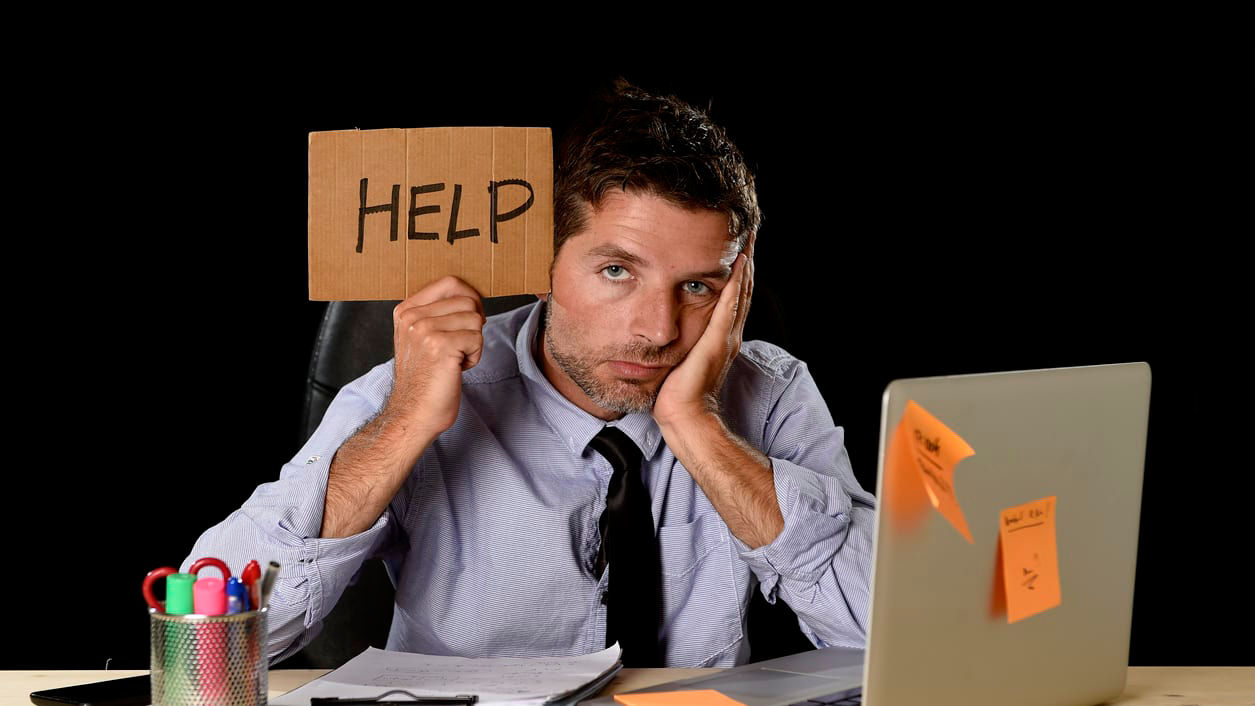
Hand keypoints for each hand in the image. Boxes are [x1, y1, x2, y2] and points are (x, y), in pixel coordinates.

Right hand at [385, 275, 485, 436]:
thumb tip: (472, 296)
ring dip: (473, 343)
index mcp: (406, 310)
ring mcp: (424, 330)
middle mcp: (412, 317)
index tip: (468, 321)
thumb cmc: (425, 379)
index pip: (450, 283)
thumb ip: (437, 313)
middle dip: (473, 325)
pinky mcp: (440, 346)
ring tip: (454, 360)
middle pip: (467, 300)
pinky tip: (456, 369)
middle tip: (458, 348)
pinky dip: (474, 357)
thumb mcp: (420, 338)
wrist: (414, 413)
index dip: (469, 299)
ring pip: (475, 318)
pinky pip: (477, 338)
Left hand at [653, 231, 754, 426]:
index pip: (731, 298)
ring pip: (739, 293)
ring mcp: (726, 337)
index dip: (736, 273)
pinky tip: (739, 263)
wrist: (684, 416)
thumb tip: (660, 331)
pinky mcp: (718, 341)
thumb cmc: (675, 394)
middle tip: (749, 233)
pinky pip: (730, 305)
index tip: (737, 248)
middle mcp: (728, 334)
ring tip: (748, 239)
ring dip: (745, 265)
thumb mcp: (676, 360)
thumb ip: (677, 343)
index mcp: (720, 338)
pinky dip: (736, 283)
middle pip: (741, 290)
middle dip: (745, 261)